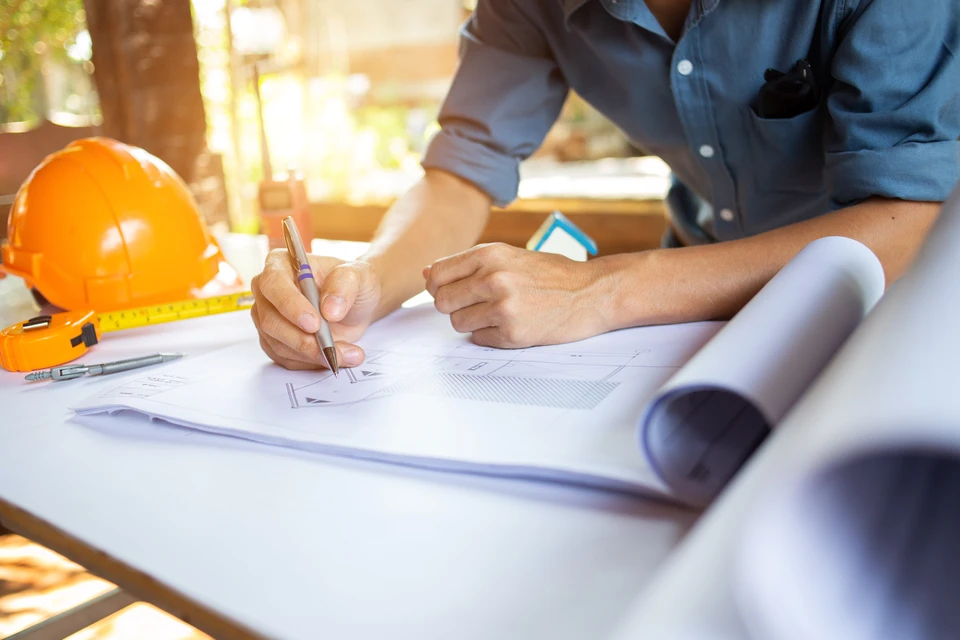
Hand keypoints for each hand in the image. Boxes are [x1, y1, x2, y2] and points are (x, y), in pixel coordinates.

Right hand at [251, 250, 381, 369]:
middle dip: (303, 340)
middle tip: (332, 349)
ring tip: (349, 354)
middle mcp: (267, 292)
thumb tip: (329, 309)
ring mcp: (268, 318)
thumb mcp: (358, 275)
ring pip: (279, 344)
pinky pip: (286, 359)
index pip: (274, 285)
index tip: (314, 324)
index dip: (291, 306)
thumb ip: (344, 286)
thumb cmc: (351, 283)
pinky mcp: (275, 341)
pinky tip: (335, 358)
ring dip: (313, 355)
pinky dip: (312, 363)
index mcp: (280, 265)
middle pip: (271, 321)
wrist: (356, 304)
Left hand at [423, 243, 608, 347]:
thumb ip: (468, 264)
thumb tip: (426, 274)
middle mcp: (494, 279)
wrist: (590, 294)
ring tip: (498, 313)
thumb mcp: (509, 256)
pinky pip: (479, 339)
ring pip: (458, 323)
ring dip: (472, 321)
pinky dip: (490, 335)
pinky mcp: (512, 334)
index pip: (437, 274)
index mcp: (491, 255)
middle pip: (442, 302)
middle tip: (477, 304)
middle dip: (455, 306)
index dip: (438, 285)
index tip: (451, 290)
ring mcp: (503, 308)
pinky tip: (511, 323)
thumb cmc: (551, 274)